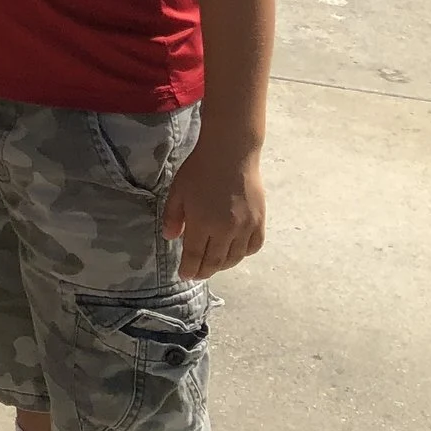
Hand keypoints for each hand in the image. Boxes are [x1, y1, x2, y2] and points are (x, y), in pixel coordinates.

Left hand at [162, 140, 265, 278]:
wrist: (231, 154)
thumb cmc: (199, 170)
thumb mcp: (177, 191)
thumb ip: (172, 217)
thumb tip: (170, 238)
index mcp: (202, 223)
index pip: (194, 255)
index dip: (189, 269)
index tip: (185, 276)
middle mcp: (225, 230)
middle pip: (215, 261)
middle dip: (204, 271)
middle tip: (197, 274)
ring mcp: (245, 227)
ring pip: (235, 257)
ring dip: (223, 265)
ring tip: (214, 265)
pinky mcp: (260, 221)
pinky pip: (253, 247)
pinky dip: (243, 254)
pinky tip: (235, 252)